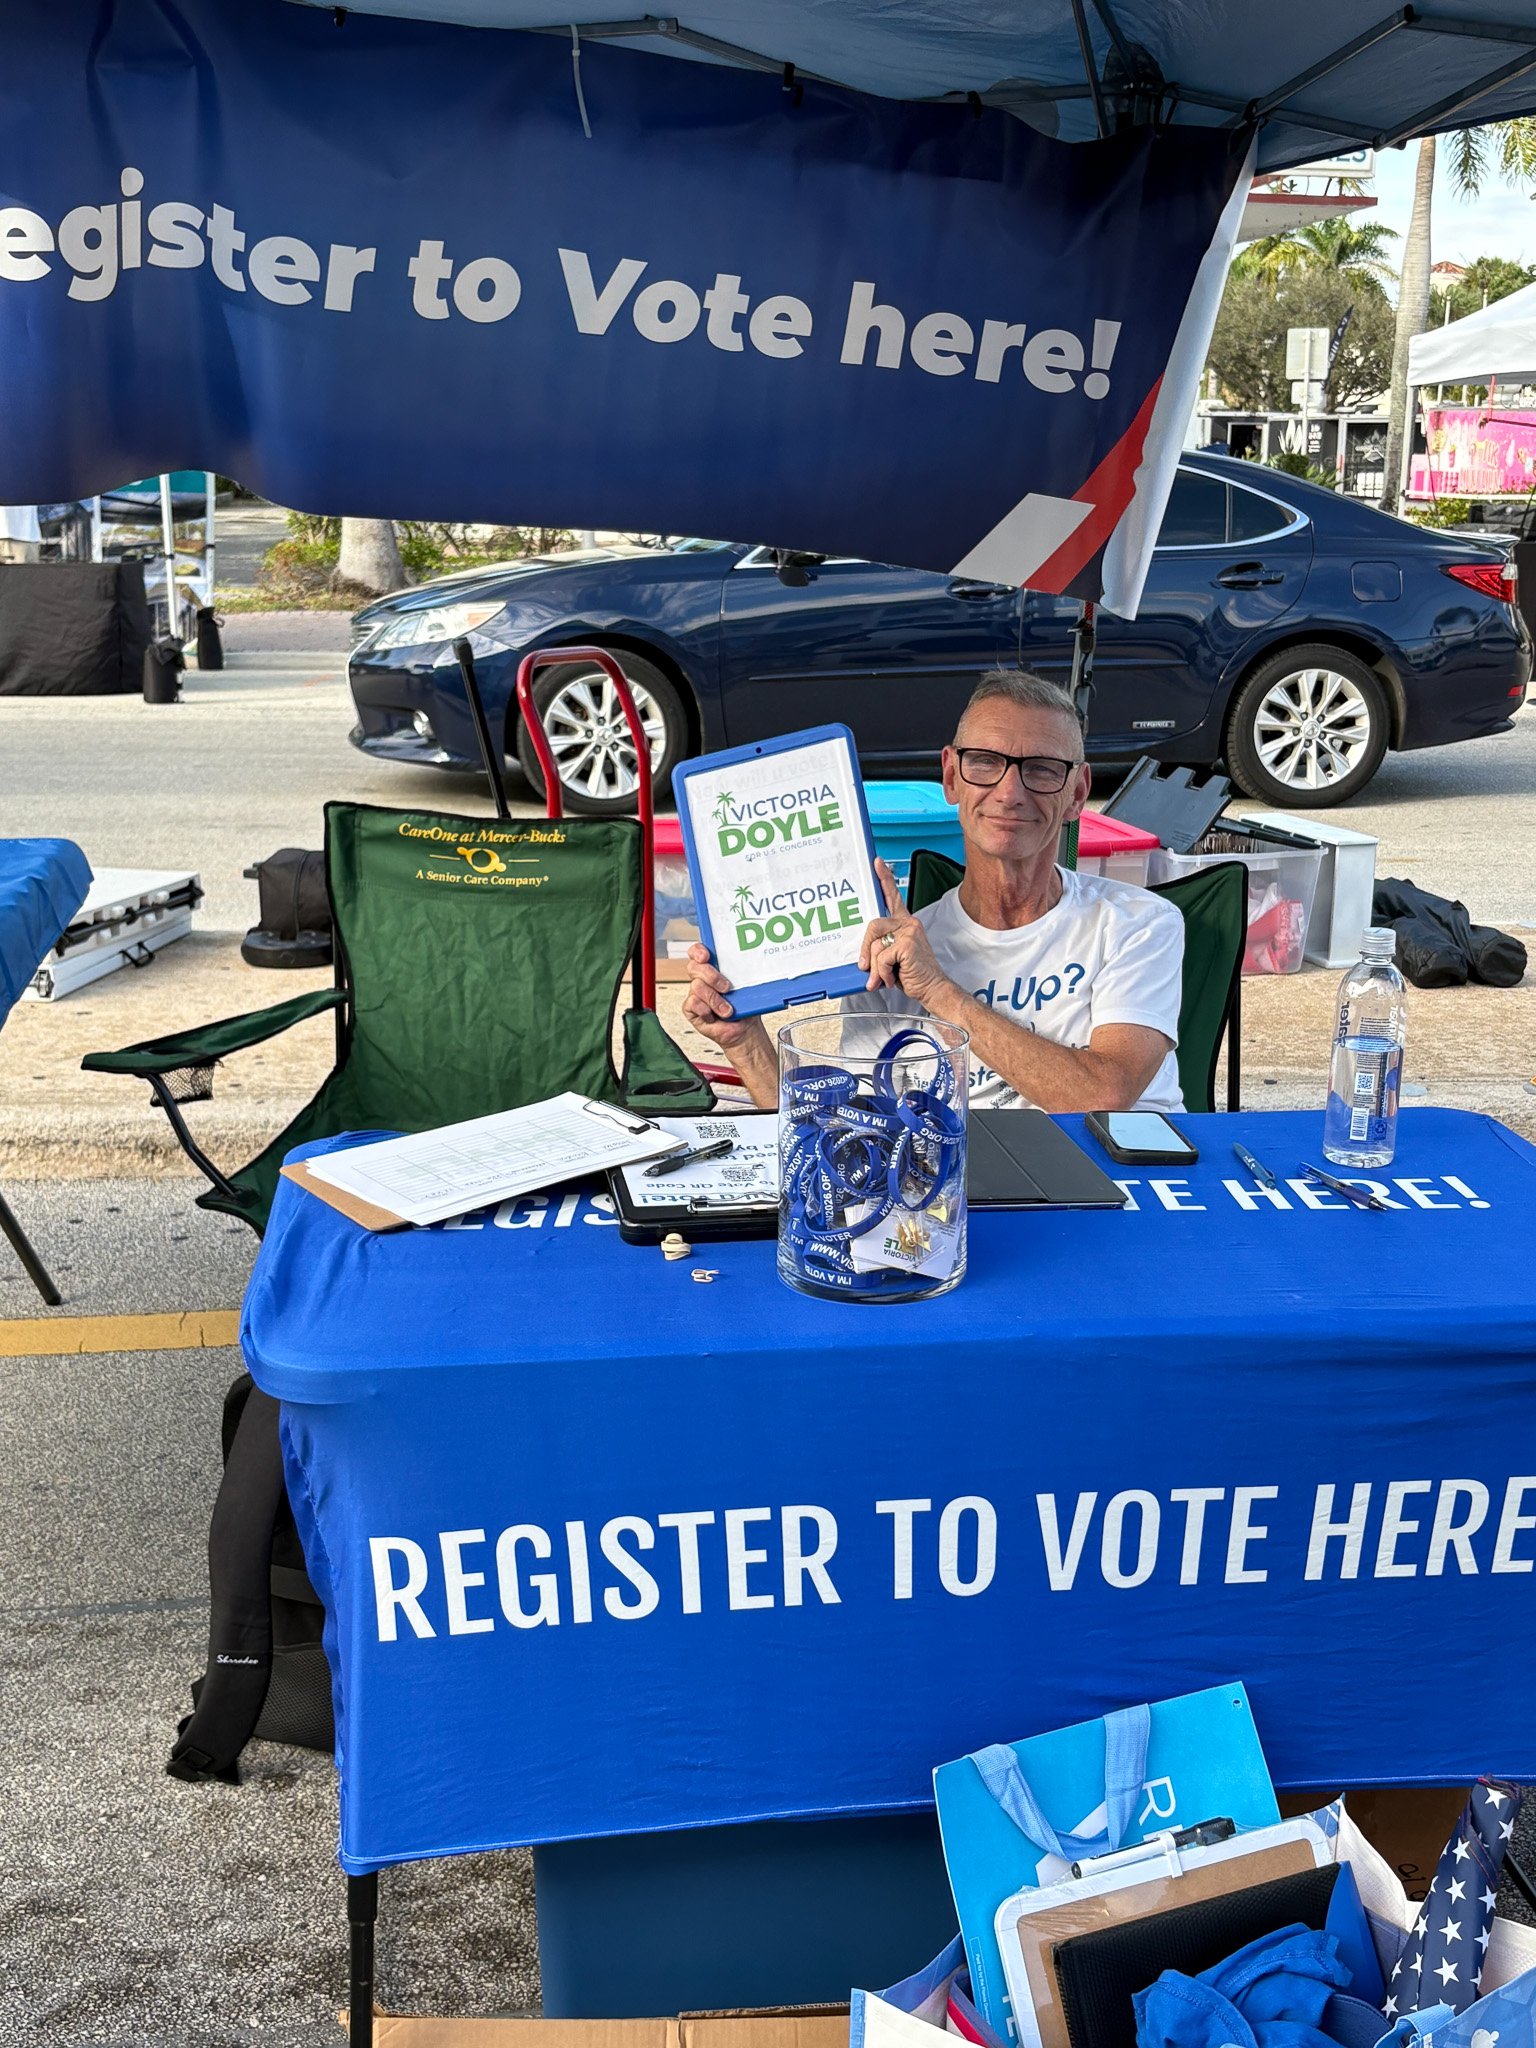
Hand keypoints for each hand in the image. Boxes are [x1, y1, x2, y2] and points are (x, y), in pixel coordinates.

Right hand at [681, 942, 764, 1052]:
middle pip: (694, 967)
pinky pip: (693, 1003)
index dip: (698, 951)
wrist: (744, 1029)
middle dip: (711, 976)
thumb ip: (742, 975)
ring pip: (696, 987)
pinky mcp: (691, 1009)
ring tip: (727, 1010)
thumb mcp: (747, 987)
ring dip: (714, 1000)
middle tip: (726, 987)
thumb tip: (751, 966)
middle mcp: (702, 978)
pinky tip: (714, 1016)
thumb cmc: (745, 1006)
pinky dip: (706, 1010)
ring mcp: (695, 993)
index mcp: (714, 968)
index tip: (706, 956)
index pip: (698, 952)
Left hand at [858, 859, 948, 1001]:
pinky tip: (894, 977)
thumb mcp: (892, 958)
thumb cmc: (913, 974)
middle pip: (873, 925)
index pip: (893, 897)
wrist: (932, 988)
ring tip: (886, 976)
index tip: (877, 863)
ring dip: (875, 966)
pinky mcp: (908, 943)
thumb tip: (862, 957)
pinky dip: (883, 972)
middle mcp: (908, 924)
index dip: (884, 879)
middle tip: (866, 967)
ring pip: (875, 943)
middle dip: (866, 950)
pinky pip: (881, 956)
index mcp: (905, 924)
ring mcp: (909, 932)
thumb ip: (879, 949)